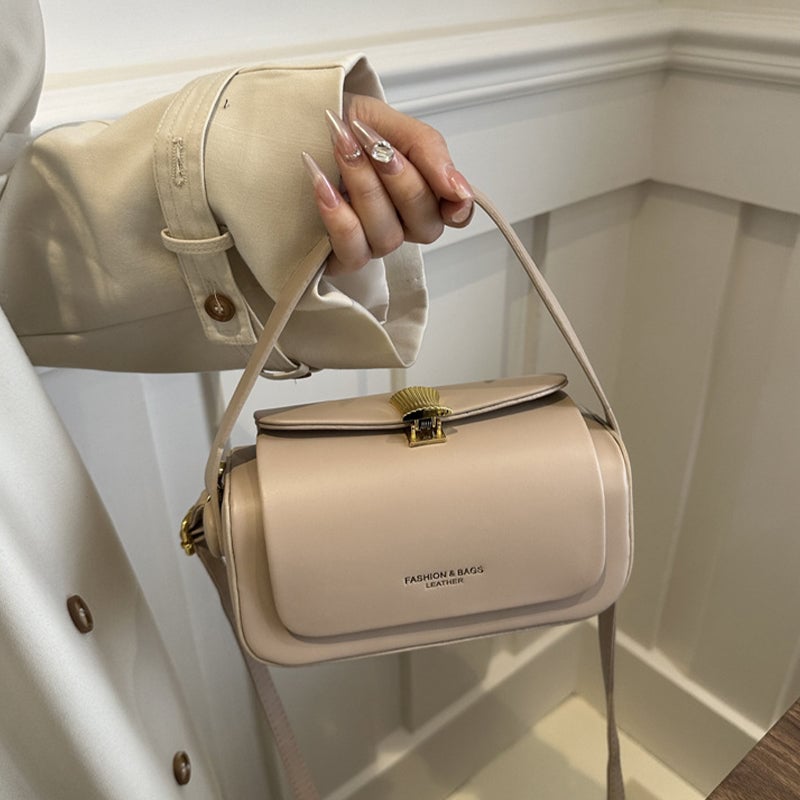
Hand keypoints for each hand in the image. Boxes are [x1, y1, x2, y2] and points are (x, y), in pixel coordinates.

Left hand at [302, 93, 473, 274]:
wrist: (298, 124)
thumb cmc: (345, 126)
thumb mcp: (390, 121)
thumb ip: (429, 150)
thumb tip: (459, 189)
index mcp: (423, 192)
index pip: (456, 213)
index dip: (458, 207)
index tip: (451, 190)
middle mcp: (402, 222)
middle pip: (424, 224)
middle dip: (399, 180)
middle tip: (373, 144)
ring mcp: (373, 241)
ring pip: (387, 236)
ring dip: (364, 188)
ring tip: (342, 149)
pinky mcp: (341, 255)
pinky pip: (352, 250)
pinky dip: (338, 217)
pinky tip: (323, 186)